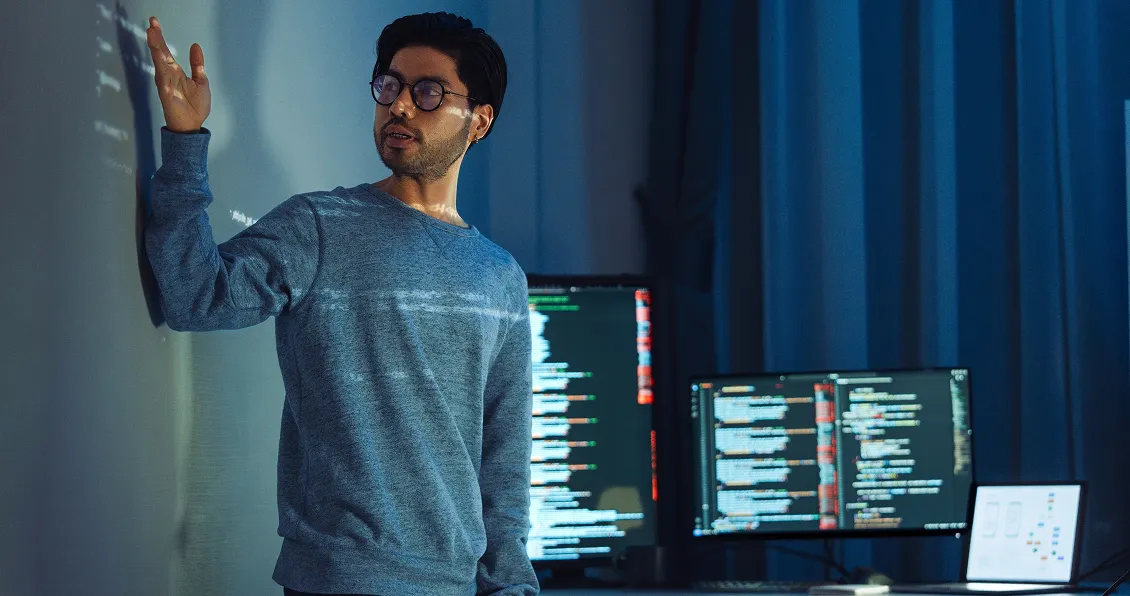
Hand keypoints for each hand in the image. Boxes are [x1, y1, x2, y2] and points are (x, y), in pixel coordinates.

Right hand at [145, 17, 209, 132]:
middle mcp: (167, 74)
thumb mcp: (201, 81)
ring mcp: (165, 82)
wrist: (193, 125)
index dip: (159, 37)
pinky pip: (163, 76)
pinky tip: (158, 54)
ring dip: (156, 47)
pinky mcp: (166, 91)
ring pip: (159, 61)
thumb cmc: (195, 105)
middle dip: (155, 38)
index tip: (154, 22)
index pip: (165, 51)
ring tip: (152, 32)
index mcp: (175, 71)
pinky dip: (160, 65)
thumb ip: (197, 64)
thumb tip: (195, 46)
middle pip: (160, 53)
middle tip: (152, 22)